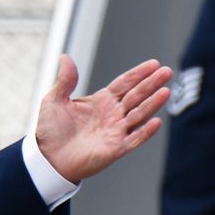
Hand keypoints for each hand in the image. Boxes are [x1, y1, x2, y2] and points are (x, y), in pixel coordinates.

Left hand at [35, 55, 172, 182]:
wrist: (48, 158)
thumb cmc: (51, 131)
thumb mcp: (54, 100)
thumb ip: (65, 80)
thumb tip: (65, 57)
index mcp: (101, 101)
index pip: (124, 84)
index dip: (138, 74)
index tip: (154, 63)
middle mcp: (113, 114)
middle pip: (136, 96)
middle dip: (152, 84)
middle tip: (167, 71)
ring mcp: (116, 131)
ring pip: (139, 114)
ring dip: (153, 103)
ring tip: (165, 91)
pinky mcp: (116, 148)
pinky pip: (135, 138)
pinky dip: (146, 131)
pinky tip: (156, 121)